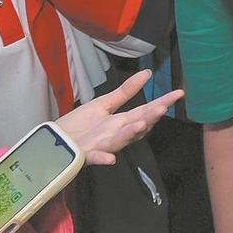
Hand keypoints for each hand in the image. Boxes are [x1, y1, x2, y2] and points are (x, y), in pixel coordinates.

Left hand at [55, 69, 183, 164]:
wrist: (54, 141)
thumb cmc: (79, 125)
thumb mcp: (103, 104)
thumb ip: (125, 92)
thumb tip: (146, 74)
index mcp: (121, 122)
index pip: (145, 111)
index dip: (162, 103)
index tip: (179, 93)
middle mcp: (115, 134)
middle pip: (136, 126)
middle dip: (149, 117)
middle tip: (162, 107)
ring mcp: (101, 145)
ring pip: (120, 141)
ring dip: (131, 134)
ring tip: (142, 123)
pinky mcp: (85, 154)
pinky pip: (95, 158)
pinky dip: (103, 158)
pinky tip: (111, 159)